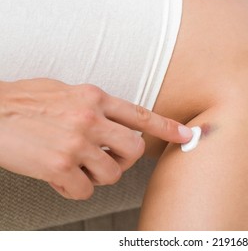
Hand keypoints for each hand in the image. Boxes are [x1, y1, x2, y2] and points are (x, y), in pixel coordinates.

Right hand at [0, 78, 191, 199]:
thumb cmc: (25, 101)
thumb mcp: (66, 91)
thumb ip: (94, 105)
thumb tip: (113, 119)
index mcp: (95, 98)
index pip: (141, 114)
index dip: (168, 127)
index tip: (188, 136)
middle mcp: (90, 118)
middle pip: (135, 150)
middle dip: (125, 160)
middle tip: (106, 158)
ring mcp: (76, 142)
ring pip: (112, 174)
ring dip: (97, 176)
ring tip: (77, 166)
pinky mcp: (59, 166)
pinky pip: (85, 190)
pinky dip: (75, 188)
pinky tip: (60, 176)